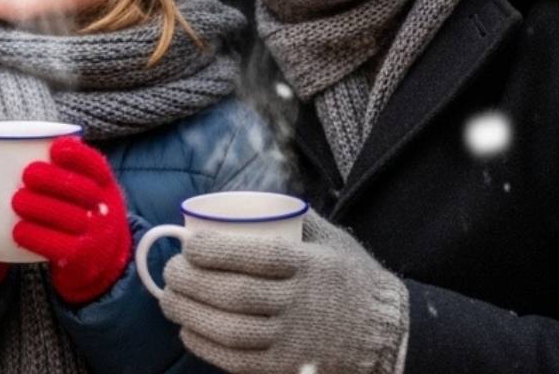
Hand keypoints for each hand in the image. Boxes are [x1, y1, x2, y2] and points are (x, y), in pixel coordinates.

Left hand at [11, 135, 130, 303]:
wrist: (103, 263)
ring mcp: (96, 236)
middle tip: (27, 174)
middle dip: (53, 179)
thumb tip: (30, 142)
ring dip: (39, 206)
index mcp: (106, 187)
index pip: (97, 167)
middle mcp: (106, 210)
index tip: (55, 148)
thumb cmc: (84, 217)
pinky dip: (35, 236)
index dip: (78, 155)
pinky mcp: (82, 259)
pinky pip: (58, 246)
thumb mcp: (89, 193)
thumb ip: (70, 172)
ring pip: (69, 217)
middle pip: (83, 191)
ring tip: (17, 200)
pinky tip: (18, 230)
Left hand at [158, 212, 407, 373]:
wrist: (389, 336)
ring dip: (191, 313)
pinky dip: (206, 347)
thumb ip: (296, 220)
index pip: (257, 256)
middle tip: (170, 271)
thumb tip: (252, 201)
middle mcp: (302, 304)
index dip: (216, 250)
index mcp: (311, 266)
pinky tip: (188, 331)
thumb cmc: (353, 281)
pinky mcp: (287, 368)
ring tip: (169, 300)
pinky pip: (238, 361)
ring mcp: (294, 340)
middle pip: (236, 294)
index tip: (189, 244)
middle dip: (192, 281)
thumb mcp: (334, 241)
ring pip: (231, 329)